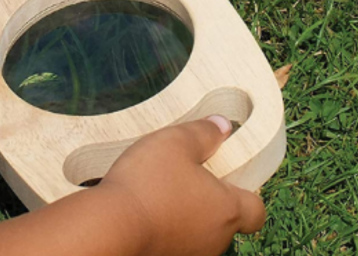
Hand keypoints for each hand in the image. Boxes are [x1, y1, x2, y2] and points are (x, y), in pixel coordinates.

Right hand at [99, 117, 265, 255]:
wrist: (112, 227)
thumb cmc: (149, 182)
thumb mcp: (176, 143)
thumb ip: (203, 133)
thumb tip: (223, 126)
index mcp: (226, 209)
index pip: (256, 208)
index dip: (245, 189)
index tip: (224, 171)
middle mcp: (216, 238)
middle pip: (224, 217)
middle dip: (207, 195)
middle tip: (182, 171)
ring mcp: (192, 252)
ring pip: (198, 228)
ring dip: (184, 209)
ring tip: (156, 186)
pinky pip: (174, 237)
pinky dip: (164, 223)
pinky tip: (142, 205)